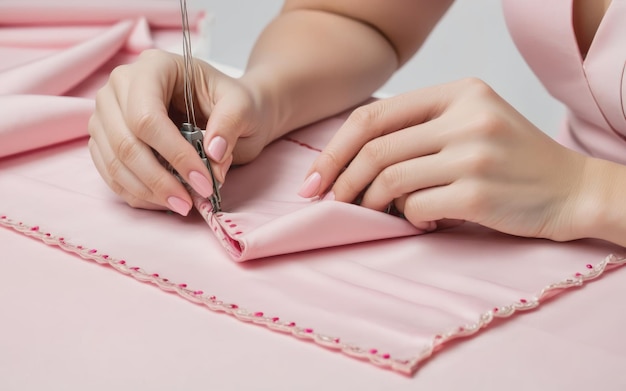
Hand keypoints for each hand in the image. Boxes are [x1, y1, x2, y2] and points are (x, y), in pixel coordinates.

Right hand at [88, 49, 271, 214]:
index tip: (204, 182)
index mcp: (154, 67)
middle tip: (191, 203)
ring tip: (182, 206)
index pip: (147, 115)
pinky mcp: (106, 139)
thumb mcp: (244, 106)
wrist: (229, 111)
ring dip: (148, 192)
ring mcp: (108, 113)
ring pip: (115, 162)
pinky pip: (111, 174)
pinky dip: (137, 194)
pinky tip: (166, 202)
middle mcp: (121, 86)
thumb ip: (231, 124)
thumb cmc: (235, 104)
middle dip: (159, 179)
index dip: (173, 154)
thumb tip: (213, 154)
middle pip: (126, 142)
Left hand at [302, 78, 589, 240]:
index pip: (373, 117)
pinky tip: (424, 221)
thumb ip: (419, 129)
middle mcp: (466, 117)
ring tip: (381, 212)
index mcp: (459, 93)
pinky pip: (417, 208)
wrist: (572, 189)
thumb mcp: (471, 122)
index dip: (335, 149)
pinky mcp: (479, 193)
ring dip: (374, 203)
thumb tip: (351, 159)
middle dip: (343, 181)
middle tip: (333, 202)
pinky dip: (409, 219)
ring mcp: (474, 154)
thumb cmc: (512, 159)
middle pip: (375, 149)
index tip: (315, 179)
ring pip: (390, 180)